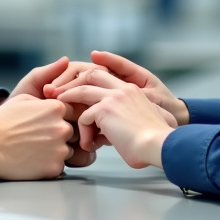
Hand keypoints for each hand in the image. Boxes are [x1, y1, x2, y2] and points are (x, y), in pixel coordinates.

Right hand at [2, 57, 97, 167]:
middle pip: (74, 131)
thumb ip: (49, 79)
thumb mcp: (25, 96)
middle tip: (40, 136)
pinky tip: (33, 159)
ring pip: (69, 150)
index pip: (74, 112)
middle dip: (62, 134)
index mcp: (56, 108)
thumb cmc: (4, 121)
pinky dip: (49, 164)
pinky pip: (60, 166)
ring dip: (57, 150)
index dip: (62, 117)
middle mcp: (62, 127)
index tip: (47, 122)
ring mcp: (59, 149)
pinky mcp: (54, 168)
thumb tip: (67, 61)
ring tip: (35, 148)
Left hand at [55, 69, 175, 168]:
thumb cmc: (153, 143)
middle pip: (92, 75)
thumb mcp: (140, 125)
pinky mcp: (105, 109)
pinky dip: (83, 131)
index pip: (106, 77)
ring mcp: (113, 97)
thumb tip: (110, 133)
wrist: (160, 145)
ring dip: (68, 99)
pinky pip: (84, 117)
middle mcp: (123, 89)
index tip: (79, 93)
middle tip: (60, 93)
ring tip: (60, 109)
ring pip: (82, 91)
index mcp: (133, 91)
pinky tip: (88, 144)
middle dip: (74, 83)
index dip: (90, 83)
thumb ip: (125, 122)